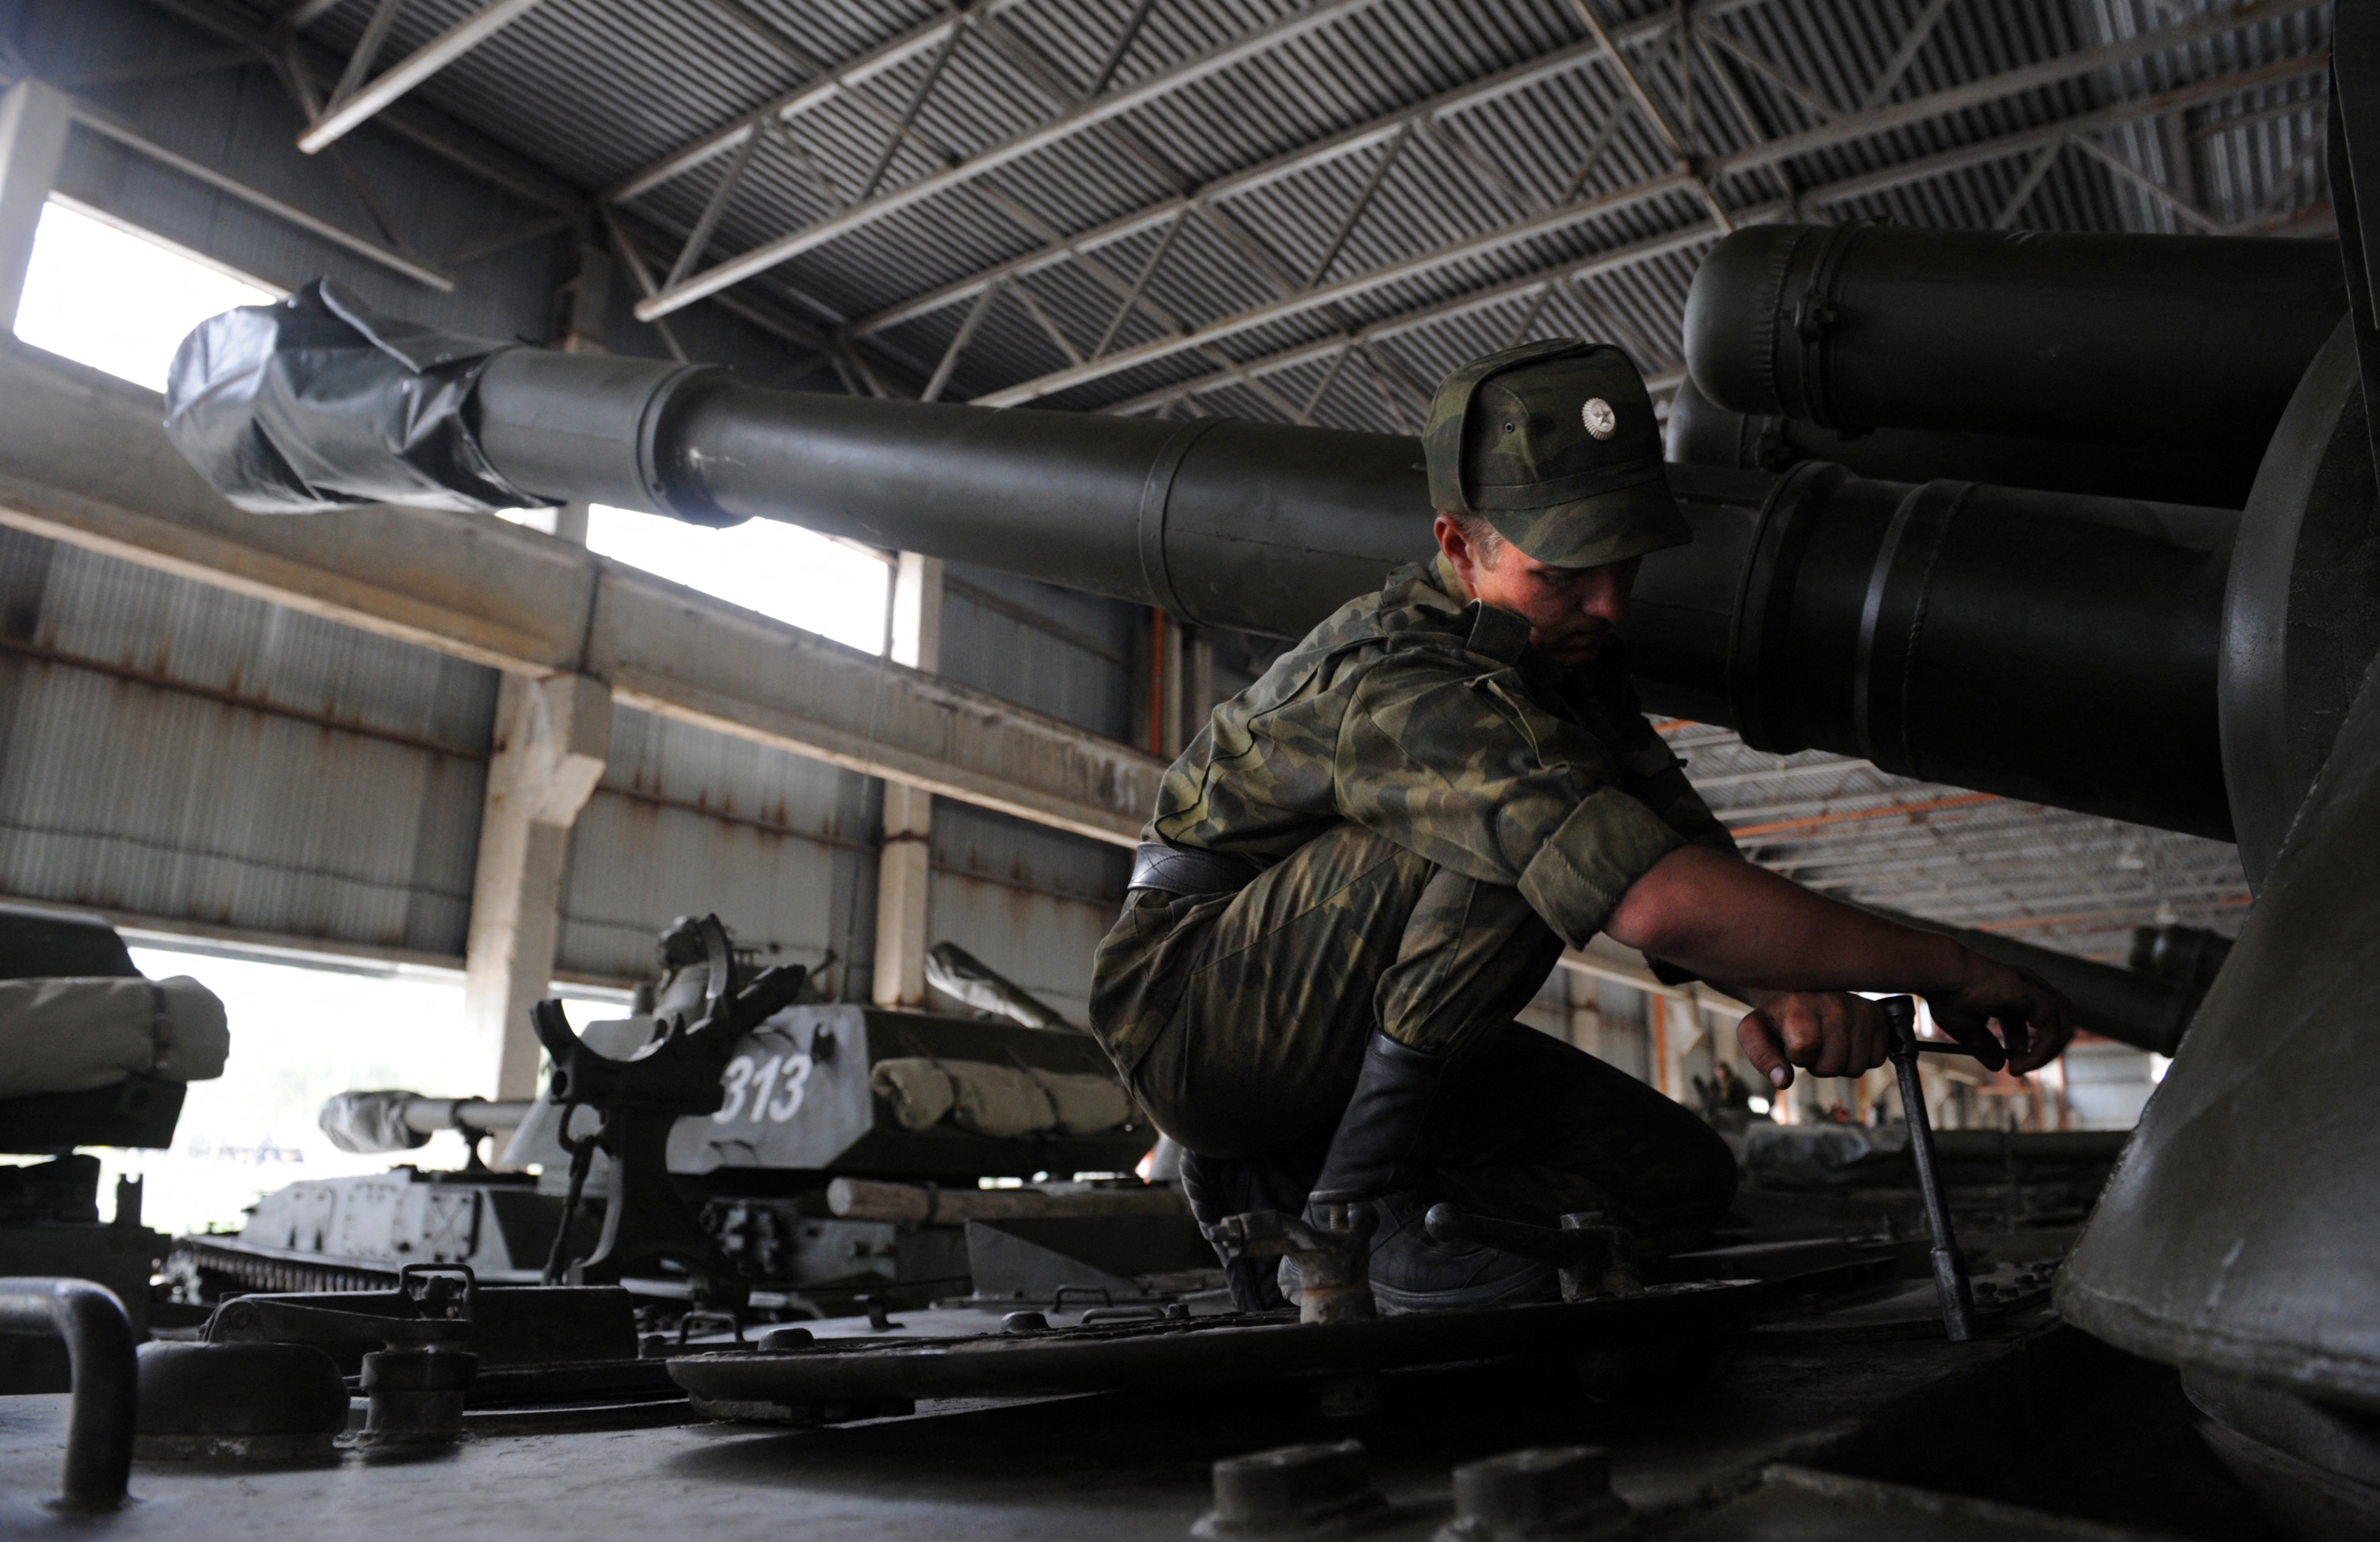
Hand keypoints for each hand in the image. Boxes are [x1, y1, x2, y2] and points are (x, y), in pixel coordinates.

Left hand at [1735, 991, 1897, 1089]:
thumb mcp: (1755, 1032)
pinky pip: (1877, 1060)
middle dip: (1818, 1065)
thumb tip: (1782, 1080)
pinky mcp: (1879, 1016)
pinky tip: (1847, 1042)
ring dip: (1840, 1064)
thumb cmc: (1778, 1017)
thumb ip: (1761, 1056)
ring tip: (1828, 1043)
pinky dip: (1861, 1059)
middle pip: (1833, 1065)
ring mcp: (1860, 1008)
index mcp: (1801, 1003)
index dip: (1796, 1056)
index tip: (1792, 1042)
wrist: (1803, 993)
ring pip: (1856, 1067)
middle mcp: (1835, 1002)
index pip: (1804, 1049)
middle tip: (1812, 1045)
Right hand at [1926, 954, 2072, 1075]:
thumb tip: (1998, 1067)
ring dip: (2047, 1053)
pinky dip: (2040, 1053)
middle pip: (2057, 1023)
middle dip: (2044, 1050)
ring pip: (2064, 1026)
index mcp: (2015, 991)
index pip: (2037, 1020)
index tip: (2011, 1065)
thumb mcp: (1967, 1028)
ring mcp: (2037, 991)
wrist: (1943, 976)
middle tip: (2020, 1069)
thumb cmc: (1947, 995)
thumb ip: (1985, 1045)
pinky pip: (2053, 1033)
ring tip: (2022, 1068)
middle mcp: (2030, 988)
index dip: (2028, 1046)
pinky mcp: (2038, 998)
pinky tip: (2018, 1063)